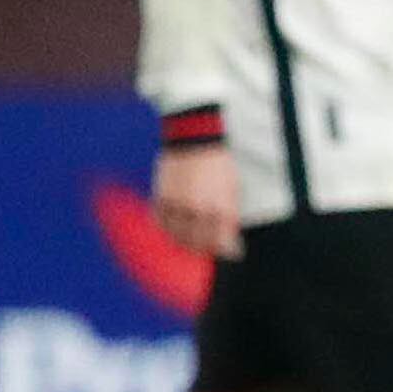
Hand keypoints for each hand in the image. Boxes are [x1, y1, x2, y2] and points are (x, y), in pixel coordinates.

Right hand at [154, 142, 243, 259]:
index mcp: (221, 209)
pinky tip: (172, 228)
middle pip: (198, 244)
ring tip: (190, 241)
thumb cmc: (219, 164)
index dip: (227, 251)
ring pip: (176, 236)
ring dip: (183, 242)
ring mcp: (178, 205)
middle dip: (204, 249)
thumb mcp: (233, 190)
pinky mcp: (161, 197)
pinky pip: (160, 222)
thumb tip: (230, 239)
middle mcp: (199, 211)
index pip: (222, 244)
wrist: (197, 139)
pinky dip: (165, 228)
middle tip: (209, 247)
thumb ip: (229, 215)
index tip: (232, 252)